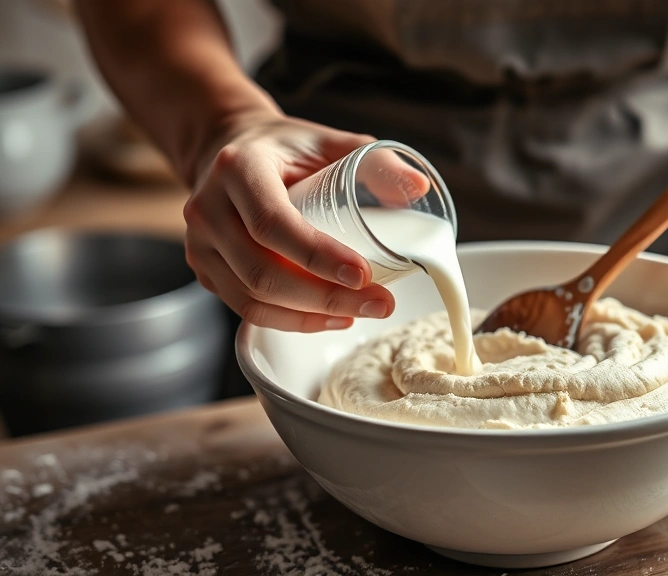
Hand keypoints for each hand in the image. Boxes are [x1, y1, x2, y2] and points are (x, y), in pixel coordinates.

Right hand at [184, 111, 395, 331]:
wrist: (228, 148)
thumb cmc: (286, 148)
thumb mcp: (328, 141)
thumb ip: (374, 159)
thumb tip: (418, 187)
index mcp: (237, 168)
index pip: (273, 223)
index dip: (318, 256)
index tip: (363, 276)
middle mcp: (207, 207)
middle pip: (263, 271)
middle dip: (326, 297)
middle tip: (379, 303)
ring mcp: (200, 243)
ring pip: (253, 298)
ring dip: (311, 316)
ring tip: (361, 312)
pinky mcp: (205, 269)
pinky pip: (246, 307)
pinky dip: (290, 320)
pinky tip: (330, 318)